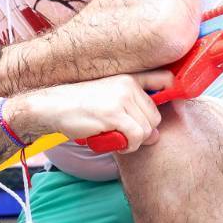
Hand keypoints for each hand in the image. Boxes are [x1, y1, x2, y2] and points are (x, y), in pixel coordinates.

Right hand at [11, 71, 172, 153]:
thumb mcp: (106, 98)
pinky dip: (129, 146)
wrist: (49, 106)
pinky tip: (114, 143)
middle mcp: (127, 84)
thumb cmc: (76, 106)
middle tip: (122, 134)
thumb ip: (132, 111)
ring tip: (114, 138)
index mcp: (127, 76)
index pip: (165, 78)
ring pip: (147, 128)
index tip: (168, 105)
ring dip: (134, 141)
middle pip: (156, 115)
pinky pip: (136, 136)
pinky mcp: (114, 113)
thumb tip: (155, 135)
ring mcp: (121, 97)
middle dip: (142, 130)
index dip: (173, 91)